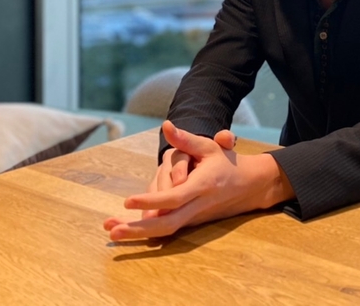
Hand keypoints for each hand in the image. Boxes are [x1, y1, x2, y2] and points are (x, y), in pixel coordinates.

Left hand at [103, 120, 292, 240]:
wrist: (248, 186)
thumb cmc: (225, 163)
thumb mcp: (208, 147)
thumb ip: (185, 139)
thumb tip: (166, 126)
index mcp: (201, 186)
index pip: (174, 197)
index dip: (151, 200)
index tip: (128, 200)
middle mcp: (197, 206)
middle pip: (167, 223)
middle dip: (139, 229)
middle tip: (114, 230)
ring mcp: (193, 218)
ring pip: (165, 231)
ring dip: (138, 234)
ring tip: (111, 231)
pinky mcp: (190, 223)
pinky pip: (166, 229)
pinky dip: (145, 232)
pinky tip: (124, 229)